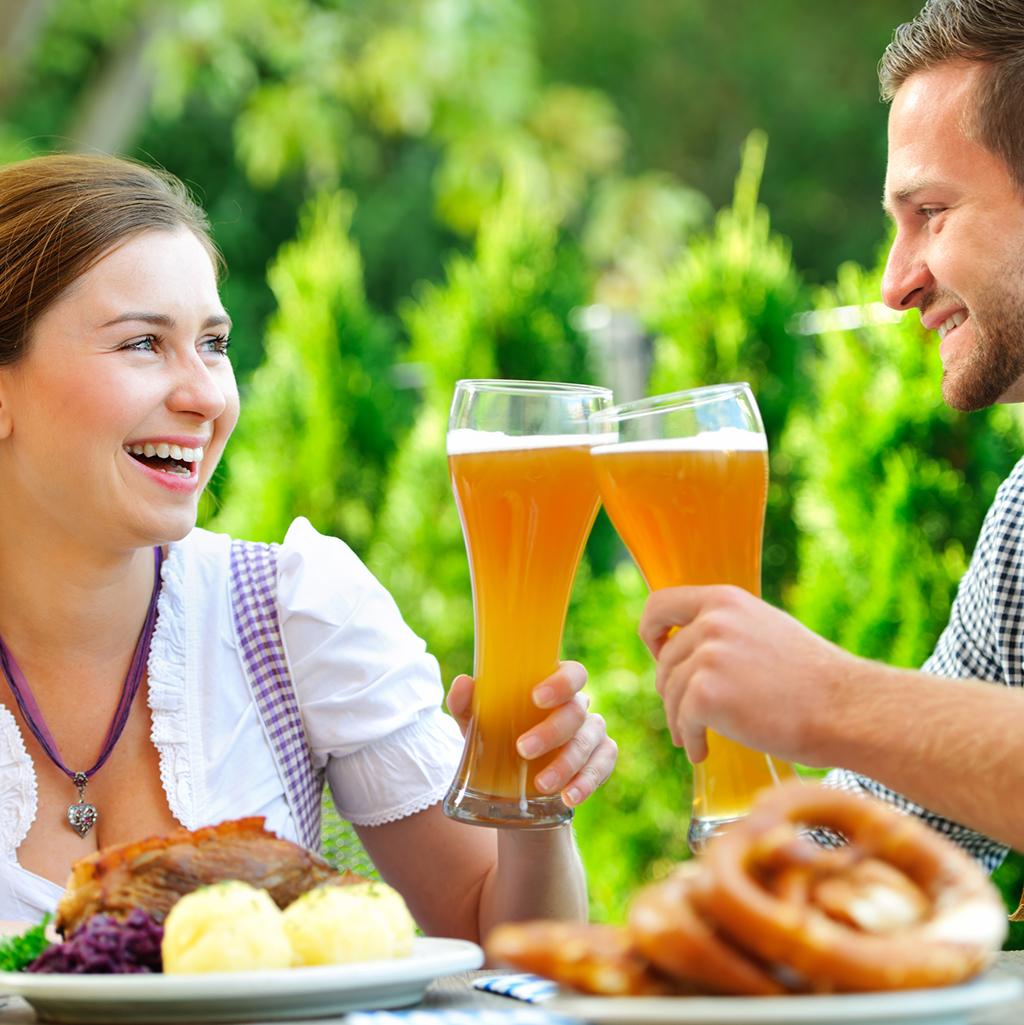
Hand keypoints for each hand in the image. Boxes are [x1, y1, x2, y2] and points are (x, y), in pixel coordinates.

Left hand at [446, 662, 617, 807]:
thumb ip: (466, 704)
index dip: (561, 682)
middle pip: (576, 711)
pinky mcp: (601, 759)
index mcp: (552, 687)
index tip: (537, 698)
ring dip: (566, 764)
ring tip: (541, 785)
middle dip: (551, 732)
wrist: (512, 788)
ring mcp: (592, 733)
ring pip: (588, 742)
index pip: (571, 673)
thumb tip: (463, 683)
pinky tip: (569, 796)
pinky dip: (587, 782)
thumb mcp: (477, 726)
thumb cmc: (497, 740)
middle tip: (523, 749)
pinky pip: (602, 767)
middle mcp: (577, 706)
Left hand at [639, 585, 856, 766]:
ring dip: (679, 720)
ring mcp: (708, 656)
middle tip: (687, 715)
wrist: (847, 708)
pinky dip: (690, 740)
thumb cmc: (813, 678)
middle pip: (665, 660)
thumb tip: (682, 646)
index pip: (659, 604)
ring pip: (670, 693)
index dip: (651, 632)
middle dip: (671, 690)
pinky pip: (682, 721)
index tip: (660, 655)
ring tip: (694, 738)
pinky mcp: (706, 693)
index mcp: (724, 599)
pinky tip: (702, 753)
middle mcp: (712, 620)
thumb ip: (725, 630)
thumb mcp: (764, 630)